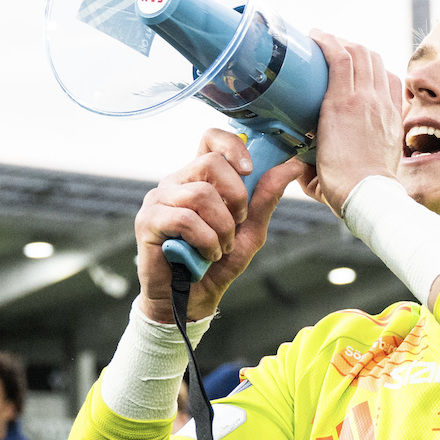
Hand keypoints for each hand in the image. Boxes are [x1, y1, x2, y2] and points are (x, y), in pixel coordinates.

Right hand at [135, 128, 305, 323]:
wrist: (190, 300)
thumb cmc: (216, 264)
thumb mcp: (250, 230)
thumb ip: (265, 198)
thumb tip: (291, 166)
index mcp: (199, 178)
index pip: (210, 138)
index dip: (233, 146)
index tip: (250, 170)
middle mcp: (176, 182)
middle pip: (211, 162)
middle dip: (236, 197)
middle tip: (237, 224)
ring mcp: (159, 199)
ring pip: (201, 194)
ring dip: (221, 227)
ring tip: (220, 247)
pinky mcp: (148, 221)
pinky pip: (184, 219)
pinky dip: (205, 240)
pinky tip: (206, 255)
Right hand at [296, 31, 406, 215]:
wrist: (367, 195)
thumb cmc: (336, 181)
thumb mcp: (306, 158)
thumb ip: (298, 146)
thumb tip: (289, 147)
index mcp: (340, 105)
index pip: (339, 56)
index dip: (327, 39)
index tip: (314, 35)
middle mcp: (365, 99)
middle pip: (360, 52)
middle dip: (343, 41)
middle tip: (329, 46)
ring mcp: (383, 106)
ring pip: (377, 62)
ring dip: (362, 53)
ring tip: (350, 56)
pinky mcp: (395, 115)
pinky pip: (391, 80)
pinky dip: (380, 70)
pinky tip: (371, 75)